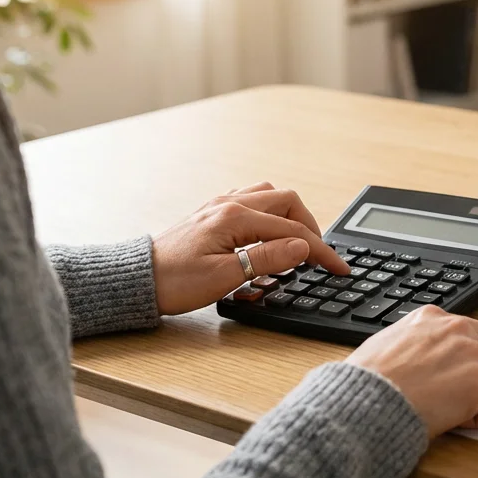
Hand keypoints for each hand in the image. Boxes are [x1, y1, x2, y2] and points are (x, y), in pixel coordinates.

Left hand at [151, 183, 350, 315]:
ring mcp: (220, 205)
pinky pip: (251, 201)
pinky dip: (270, 214)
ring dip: (290, 215)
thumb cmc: (174, 281)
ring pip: (270, 196)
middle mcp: (229, 203)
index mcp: (235, 217)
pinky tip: (269, 232)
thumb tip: (303, 246)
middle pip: (287, 202)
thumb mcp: (224, 277)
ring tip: (298, 242)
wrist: (139, 280)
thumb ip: (267, 258)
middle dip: (310, 226)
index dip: (320, 250)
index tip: (338, 267)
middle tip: (319, 254)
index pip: (292, 230)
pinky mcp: (212, 213)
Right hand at [346, 306, 477, 435]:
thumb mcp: (388, 348)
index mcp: (432, 318)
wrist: (367, 400)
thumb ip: (417, 349)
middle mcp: (457, 328)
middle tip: (470, 404)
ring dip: (477, 403)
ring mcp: (473, 353)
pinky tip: (454, 420)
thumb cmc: (368, 383)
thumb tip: (424, 367)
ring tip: (442, 410)